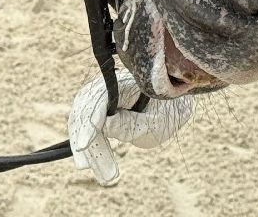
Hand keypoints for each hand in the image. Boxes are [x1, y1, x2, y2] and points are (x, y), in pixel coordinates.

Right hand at [67, 70, 194, 186]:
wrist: (174, 109)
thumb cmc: (168, 113)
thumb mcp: (156, 122)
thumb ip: (131, 124)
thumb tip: (104, 125)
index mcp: (126, 82)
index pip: (99, 99)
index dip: (90, 122)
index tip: (84, 145)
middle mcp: (110, 86)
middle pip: (86, 110)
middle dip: (86, 141)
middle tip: (89, 168)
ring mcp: (103, 97)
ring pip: (83, 120)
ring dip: (88, 149)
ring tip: (102, 174)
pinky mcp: (100, 110)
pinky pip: (88, 126)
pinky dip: (91, 146)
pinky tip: (93, 164)